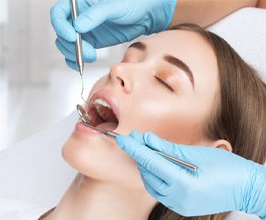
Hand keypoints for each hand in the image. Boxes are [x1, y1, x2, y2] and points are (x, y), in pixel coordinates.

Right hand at [50, 0, 175, 69]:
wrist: (146, 15)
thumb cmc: (132, 3)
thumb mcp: (114, 6)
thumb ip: (95, 15)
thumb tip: (77, 27)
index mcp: (80, 3)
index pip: (59, 13)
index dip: (60, 26)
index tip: (72, 37)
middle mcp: (79, 17)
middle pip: (61, 32)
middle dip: (70, 44)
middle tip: (86, 51)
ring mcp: (84, 30)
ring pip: (67, 45)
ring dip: (74, 54)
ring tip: (91, 56)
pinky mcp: (91, 42)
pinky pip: (77, 53)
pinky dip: (76, 60)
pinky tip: (82, 63)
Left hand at [116, 131, 265, 218]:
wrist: (246, 188)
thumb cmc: (227, 168)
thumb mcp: (197, 153)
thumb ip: (168, 148)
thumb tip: (148, 139)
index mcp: (184, 184)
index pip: (151, 162)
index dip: (134, 148)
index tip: (122, 138)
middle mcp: (178, 199)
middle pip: (148, 173)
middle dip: (139, 155)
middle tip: (136, 138)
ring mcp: (179, 205)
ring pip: (150, 184)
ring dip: (146, 166)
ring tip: (146, 149)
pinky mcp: (180, 207)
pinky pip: (159, 191)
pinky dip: (154, 176)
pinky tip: (156, 164)